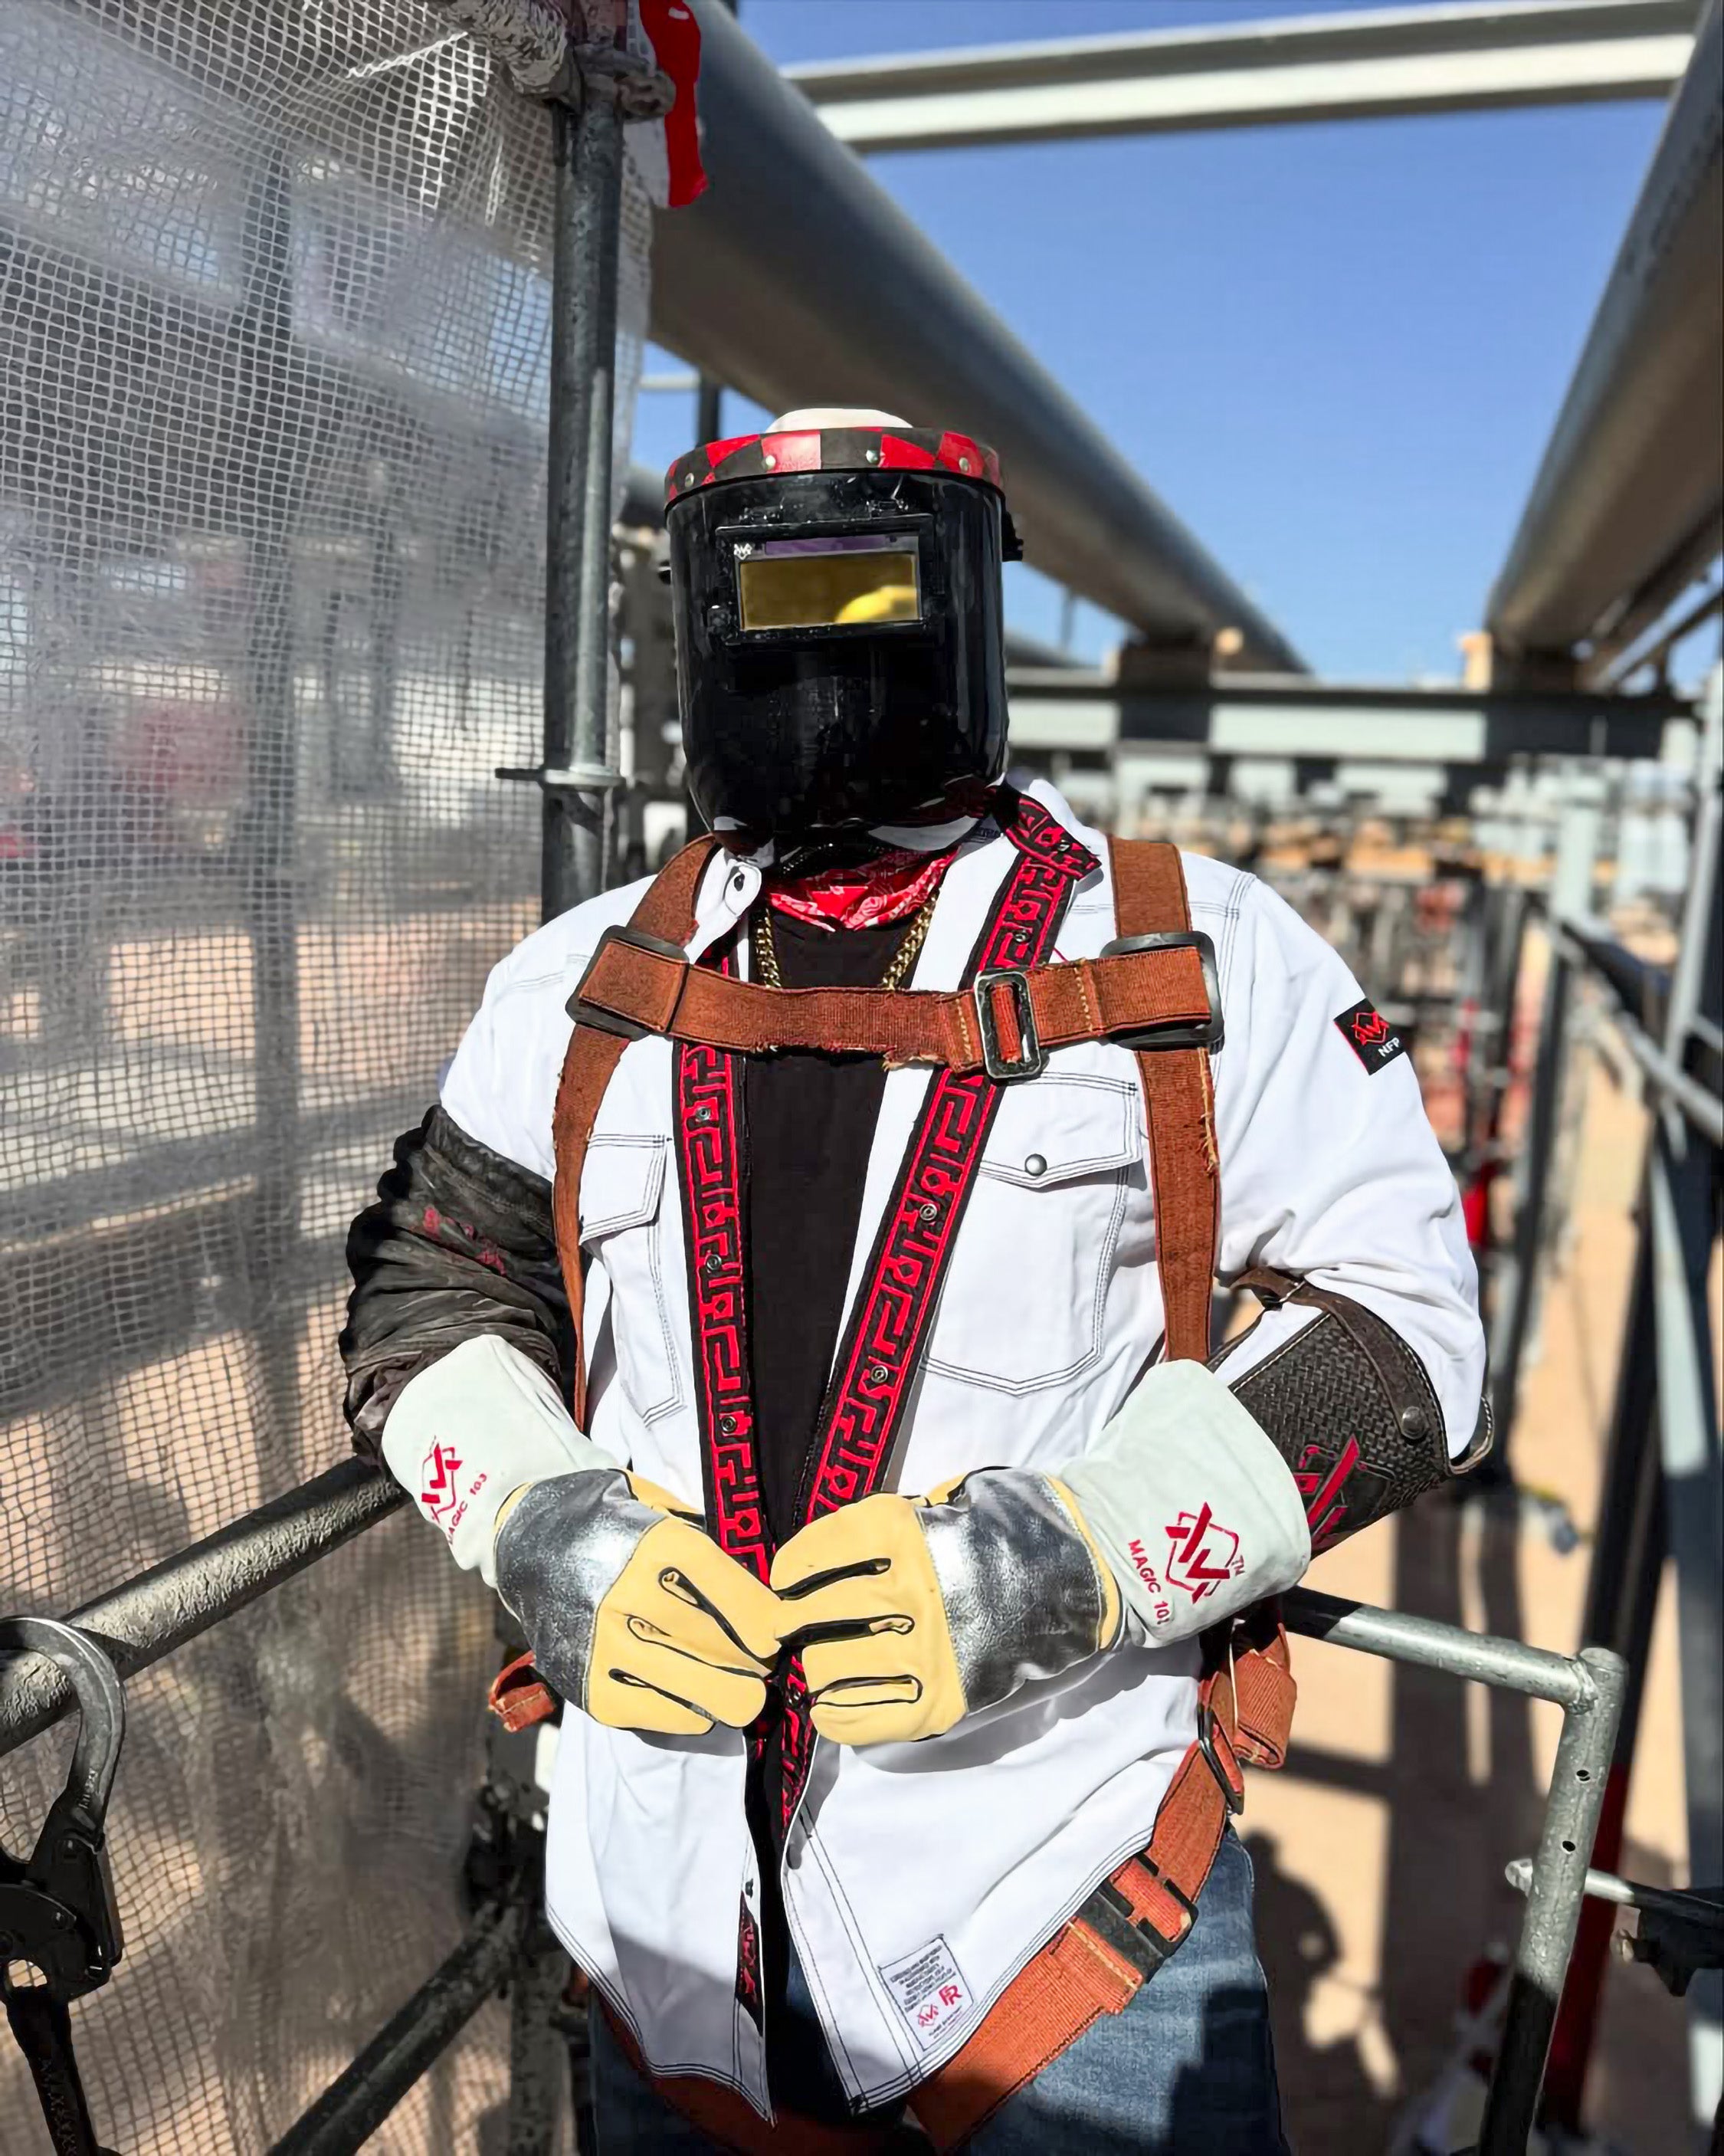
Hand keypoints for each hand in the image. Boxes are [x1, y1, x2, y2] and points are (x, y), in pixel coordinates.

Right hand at [494, 1471, 784, 1735]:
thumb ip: (708, 1543)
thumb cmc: (618, 1524)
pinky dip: (693, 1713)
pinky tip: (698, 1696)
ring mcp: (605, 1647)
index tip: (777, 1631)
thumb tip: (764, 1592)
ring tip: (739, 1685)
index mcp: (657, 1545)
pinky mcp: (590, 1688)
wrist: (530, 1543)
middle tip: (762, 1662)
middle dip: (756, 1662)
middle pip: (724, 1650)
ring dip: (733, 1694)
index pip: (735, 1597)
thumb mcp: (664, 1510)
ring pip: (702, 1692)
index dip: (766, 1621)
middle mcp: (629, 1596)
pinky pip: (664, 1717)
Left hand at [770, 1474, 1118, 1746]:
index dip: (792, 1570)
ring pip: (829, 1667)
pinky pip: (862, 1718)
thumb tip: (838, 1554)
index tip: (785, 1581)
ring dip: (816, 1667)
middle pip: (813, 1615)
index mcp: (904, 1531)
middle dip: (793, 1622)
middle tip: (794, 1628)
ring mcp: (927, 1650)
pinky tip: (835, 1702)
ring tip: (823, 1664)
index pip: (818, 1552)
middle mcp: (908, 1590)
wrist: (1087, 1573)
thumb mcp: (950, 1499)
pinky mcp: (945, 1700)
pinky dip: (835, 1713)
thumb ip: (896, 1522)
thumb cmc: (1013, 1526)